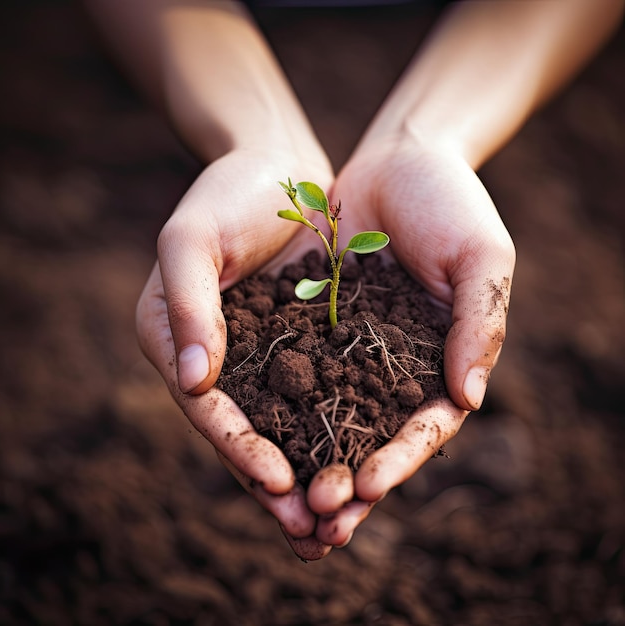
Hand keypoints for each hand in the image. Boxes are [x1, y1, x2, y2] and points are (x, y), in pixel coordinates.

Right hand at [136, 147, 334, 559]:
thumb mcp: (192, 236)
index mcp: (175, 336)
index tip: (276, 482)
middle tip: (312, 532)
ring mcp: (260, 351)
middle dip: (275, 481)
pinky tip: (365, 457)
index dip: (237, 447)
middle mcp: (216, 355)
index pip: (205, 407)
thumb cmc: (227, 191)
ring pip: (284, 422)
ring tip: (342, 517)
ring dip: (310, 467)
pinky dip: (336, 426)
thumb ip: (187, 304)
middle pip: (244, 429)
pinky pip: (319, 391)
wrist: (278, 163)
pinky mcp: (301, 341)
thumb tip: (193, 382)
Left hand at [304, 136, 515, 545]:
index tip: (368, 488)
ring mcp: (345, 347)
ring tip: (277, 503)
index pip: (422, 425)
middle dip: (344, 481)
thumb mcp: (480, 257)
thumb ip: (478, 324)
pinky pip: (285, 368)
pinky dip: (269, 403)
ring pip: (320, 415)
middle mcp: (388, 364)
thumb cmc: (452, 204)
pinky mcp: (306, 323)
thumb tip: (466, 399)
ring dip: (301, 460)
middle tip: (318, 526)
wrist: (398, 158)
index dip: (398, 460)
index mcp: (438, 360)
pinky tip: (246, 434)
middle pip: (367, 435)